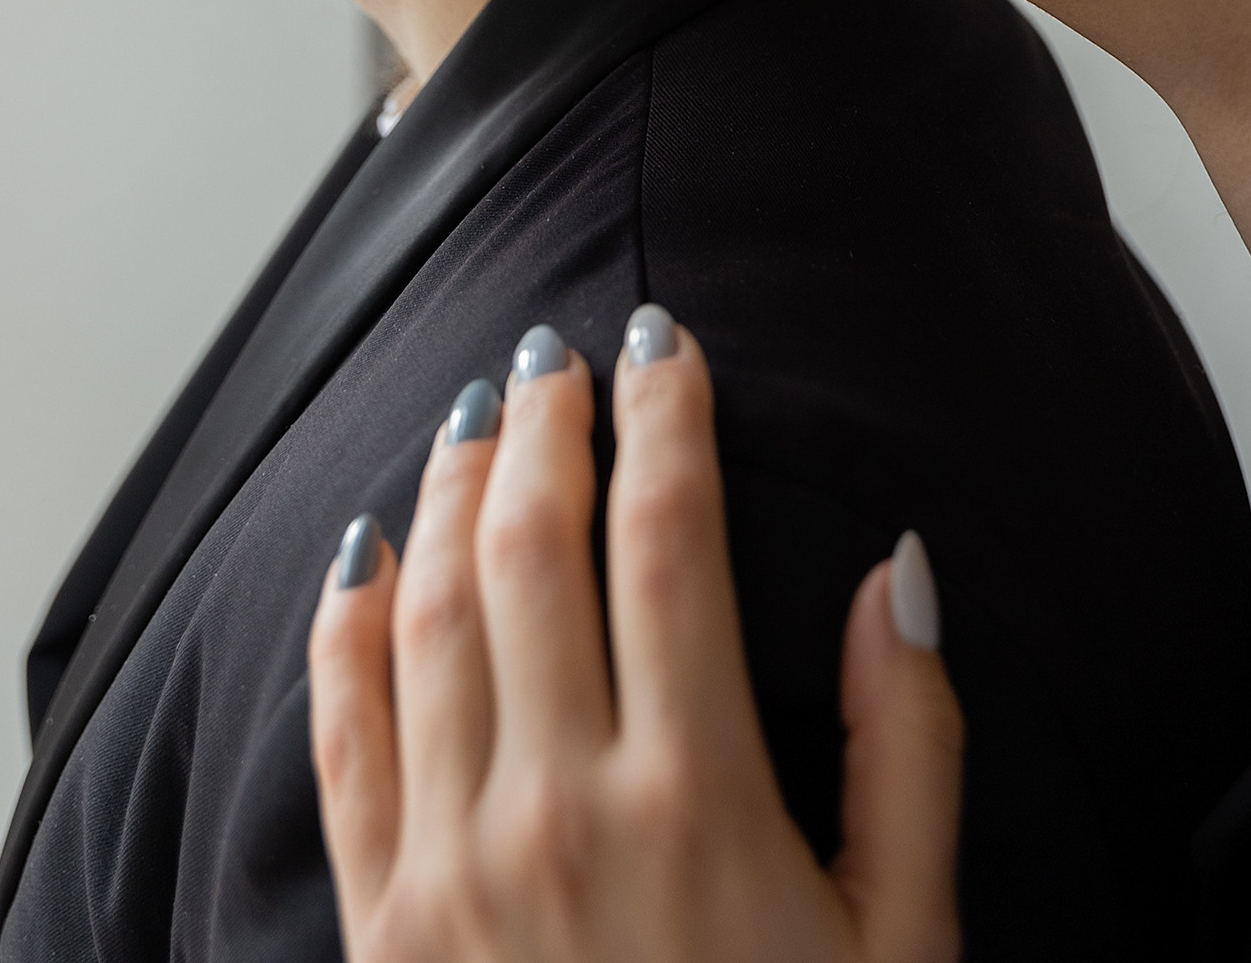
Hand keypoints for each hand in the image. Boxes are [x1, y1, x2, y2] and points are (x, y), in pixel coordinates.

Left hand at [308, 312, 963, 962]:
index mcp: (696, 798)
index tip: (667, 346)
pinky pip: (344, 740)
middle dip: (547, 425)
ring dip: (448, 492)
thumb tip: (897, 571)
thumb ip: (906, 747)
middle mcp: (557, 811)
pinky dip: (346, 630)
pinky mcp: (379, 930)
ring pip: (429, 616)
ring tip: (477, 415)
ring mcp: (451, 870)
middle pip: (533, 549)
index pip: (669, 538)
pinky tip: (364, 556)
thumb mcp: (904, 941)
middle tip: (562, 351)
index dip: (666, 417)